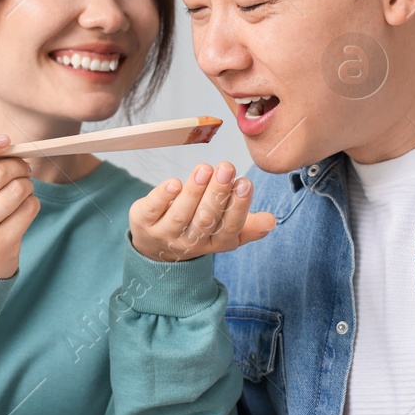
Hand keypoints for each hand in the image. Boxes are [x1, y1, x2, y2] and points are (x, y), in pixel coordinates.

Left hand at [129, 162, 274, 262]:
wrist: (156, 248)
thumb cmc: (198, 229)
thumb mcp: (225, 233)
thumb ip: (248, 226)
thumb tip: (271, 222)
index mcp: (216, 243)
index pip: (229, 227)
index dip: (238, 206)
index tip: (245, 182)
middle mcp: (191, 242)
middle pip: (206, 219)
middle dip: (217, 193)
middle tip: (227, 167)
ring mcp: (165, 234)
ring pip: (181, 214)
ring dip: (194, 190)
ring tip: (205, 168)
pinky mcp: (143, 222)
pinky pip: (153, 209)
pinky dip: (163, 196)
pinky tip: (174, 183)